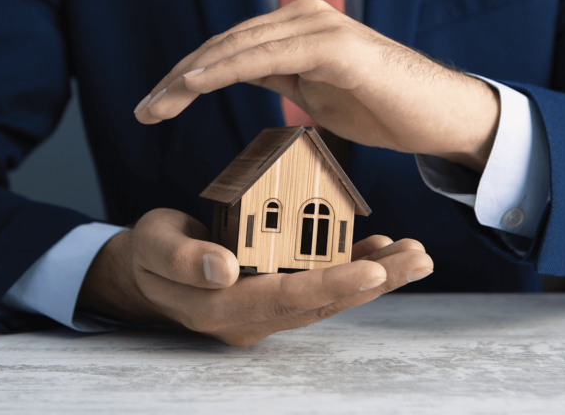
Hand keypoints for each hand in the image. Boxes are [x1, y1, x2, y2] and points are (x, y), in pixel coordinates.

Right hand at [77, 208, 433, 346]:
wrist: (146, 272)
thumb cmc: (150, 255)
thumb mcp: (153, 247)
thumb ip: (183, 260)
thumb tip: (224, 268)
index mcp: (222, 307)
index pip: (285, 297)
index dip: (332, 283)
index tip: (374, 268)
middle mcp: (253, 317)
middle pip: (322, 303)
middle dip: (375, 281)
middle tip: (418, 259)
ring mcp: (267, 308)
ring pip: (329, 296)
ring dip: (375, 276)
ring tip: (416, 255)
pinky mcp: (276, 292)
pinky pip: (320, 283)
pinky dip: (352, 264)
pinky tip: (382, 247)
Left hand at [134, 0, 500, 170]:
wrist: (441, 116)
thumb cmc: (384, 107)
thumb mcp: (317, 92)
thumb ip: (280, 75)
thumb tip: (240, 73)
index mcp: (297, 27)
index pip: (229, 50)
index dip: (186, 77)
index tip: (154, 105)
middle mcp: (303, 16)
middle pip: (223, 45)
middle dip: (177, 79)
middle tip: (142, 109)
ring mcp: (318, 26)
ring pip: (236, 48)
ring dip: (188, 77)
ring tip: (155, 105)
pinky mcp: (333, 45)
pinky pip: (266, 56)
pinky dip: (223, 69)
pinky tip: (191, 86)